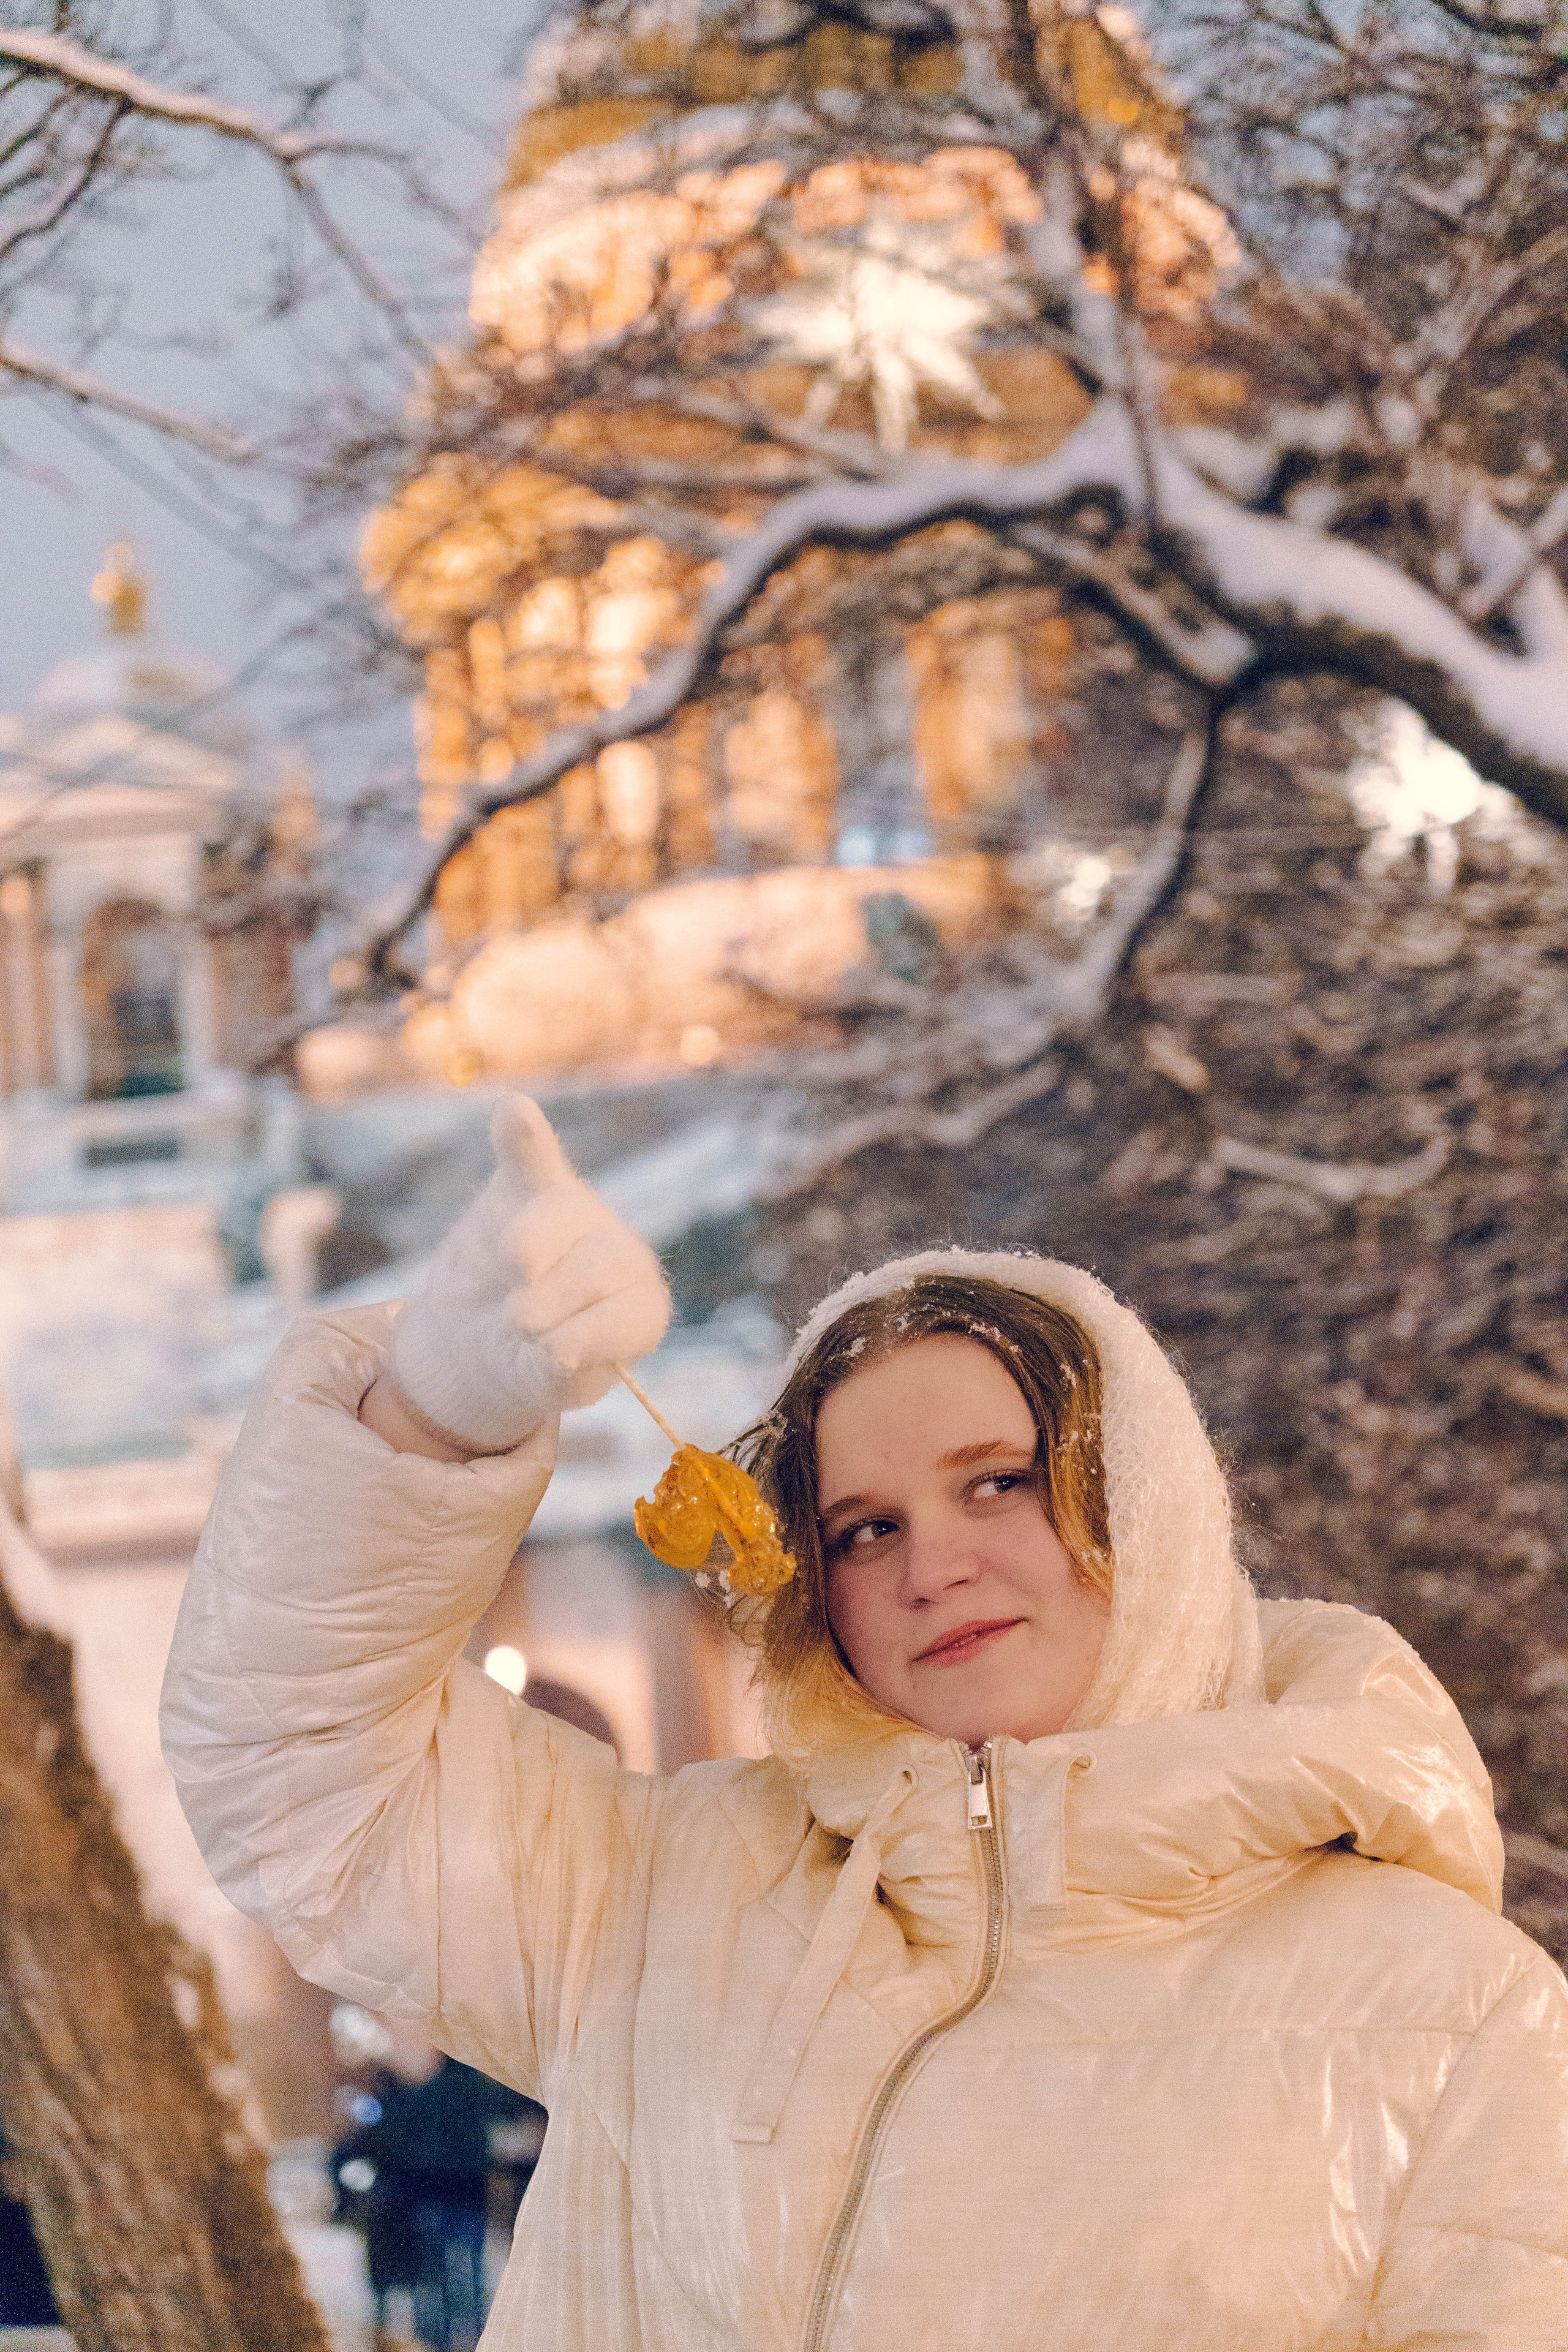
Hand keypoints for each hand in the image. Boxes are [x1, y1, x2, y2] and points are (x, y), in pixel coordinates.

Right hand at [386, 1097, 669, 1453]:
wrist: (475, 1341)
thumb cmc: (525, 1364)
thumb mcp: (544, 1384)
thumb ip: (554, 1373)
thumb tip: (556, 1351)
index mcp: (641, 1308)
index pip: (633, 1313)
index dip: (591, 1336)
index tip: (555, 1355)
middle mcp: (621, 1254)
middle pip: (602, 1260)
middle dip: (554, 1295)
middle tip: (520, 1321)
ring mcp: (576, 1214)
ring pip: (559, 1215)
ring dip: (529, 1246)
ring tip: (511, 1274)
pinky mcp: (526, 1187)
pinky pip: (531, 1156)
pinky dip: (523, 1136)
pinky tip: (515, 1111)